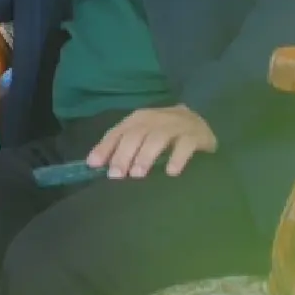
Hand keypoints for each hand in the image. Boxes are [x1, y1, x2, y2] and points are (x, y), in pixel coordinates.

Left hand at [85, 104, 216, 179]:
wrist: (200, 120)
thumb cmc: (164, 133)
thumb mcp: (141, 135)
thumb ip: (120, 147)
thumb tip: (93, 164)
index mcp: (138, 119)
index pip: (118, 132)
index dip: (105, 147)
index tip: (94, 165)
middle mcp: (155, 119)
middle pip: (135, 135)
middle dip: (123, 155)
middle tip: (116, 175)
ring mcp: (176, 126)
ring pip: (157, 138)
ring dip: (145, 156)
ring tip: (138, 174)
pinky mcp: (196, 136)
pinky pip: (185, 146)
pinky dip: (177, 158)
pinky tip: (171, 172)